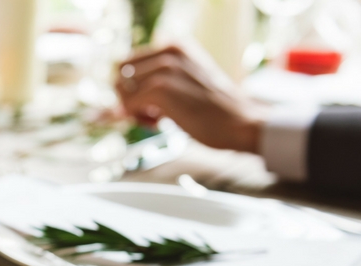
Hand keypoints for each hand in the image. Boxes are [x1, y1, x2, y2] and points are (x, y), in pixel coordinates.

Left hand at [115, 45, 264, 153]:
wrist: (241, 123)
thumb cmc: (214, 109)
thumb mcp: (188, 81)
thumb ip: (160, 78)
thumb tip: (121, 94)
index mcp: (175, 46)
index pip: (129, 62)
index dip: (133, 86)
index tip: (150, 103)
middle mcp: (168, 51)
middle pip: (120, 74)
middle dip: (128, 96)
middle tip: (150, 113)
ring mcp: (164, 68)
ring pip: (122, 90)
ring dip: (134, 109)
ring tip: (157, 119)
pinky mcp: (159, 88)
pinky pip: (127, 105)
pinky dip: (138, 119)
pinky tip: (160, 123)